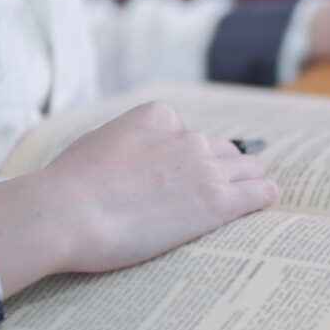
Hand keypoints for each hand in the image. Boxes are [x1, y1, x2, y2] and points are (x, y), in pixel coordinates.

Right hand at [0, 102, 275, 297]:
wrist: (66, 213)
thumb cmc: (69, 186)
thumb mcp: (98, 143)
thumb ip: (129, 144)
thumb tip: (134, 158)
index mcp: (159, 116)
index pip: (190, 134)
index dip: (185, 159)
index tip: (174, 178)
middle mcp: (188, 137)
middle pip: (225, 151)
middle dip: (221, 169)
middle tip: (212, 192)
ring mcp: (206, 168)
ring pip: (248, 169)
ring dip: (246, 182)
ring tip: (245, 198)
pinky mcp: (218, 201)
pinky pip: (260, 192)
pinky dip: (263, 196)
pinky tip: (263, 203)